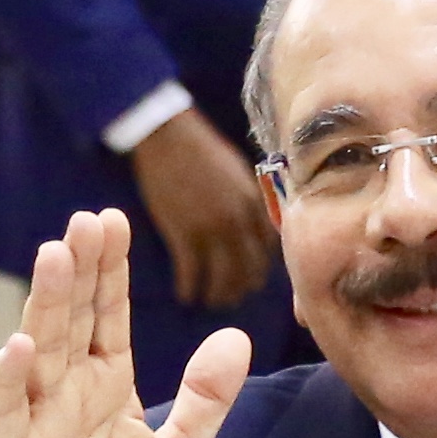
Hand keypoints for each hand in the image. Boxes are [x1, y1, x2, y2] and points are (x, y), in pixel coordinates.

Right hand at [0, 213, 250, 437]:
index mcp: (109, 388)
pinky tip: (19, 346)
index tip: (113, 221)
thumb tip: (236, 339)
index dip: (110, 273)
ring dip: (44, 306)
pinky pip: (7, 416)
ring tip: (53, 257)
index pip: (109, 318)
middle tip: (84, 221)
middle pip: (72, 322)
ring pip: (39, 354)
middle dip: (78, 272)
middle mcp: (69, 396)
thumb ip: (205, 402)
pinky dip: (10, 382)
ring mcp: (38, 425)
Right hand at [127, 110, 276, 307]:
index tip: (253, 273)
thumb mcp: (238, 171)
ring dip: (218, 294)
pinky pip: (191, 273)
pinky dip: (189, 288)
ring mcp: (212, 231)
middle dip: (243, 287)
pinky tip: (186, 296)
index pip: (268, 247)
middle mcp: (239, 222)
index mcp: (254, 204)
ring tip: (211, 301)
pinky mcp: (183, 235)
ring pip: (223, 277)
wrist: (168, 136)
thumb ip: (249, 197)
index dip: (261, 265)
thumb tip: (252, 218)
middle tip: (234, 297)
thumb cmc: (201, 148)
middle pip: (249, 268)